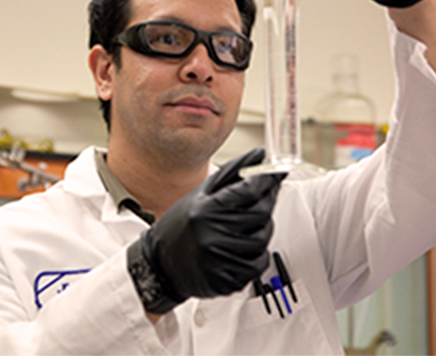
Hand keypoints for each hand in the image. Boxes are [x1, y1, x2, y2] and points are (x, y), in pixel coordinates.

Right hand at [127, 149, 285, 313]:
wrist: (160, 264)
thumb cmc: (181, 225)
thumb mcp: (201, 193)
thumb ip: (233, 172)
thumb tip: (259, 155)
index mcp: (205, 210)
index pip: (249, 190)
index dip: (267, 180)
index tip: (275, 174)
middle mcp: (212, 235)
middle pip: (261, 214)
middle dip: (265, 204)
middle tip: (259, 200)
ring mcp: (220, 260)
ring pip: (262, 239)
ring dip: (259, 231)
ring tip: (240, 228)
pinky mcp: (227, 280)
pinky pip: (258, 264)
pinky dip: (256, 255)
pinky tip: (239, 248)